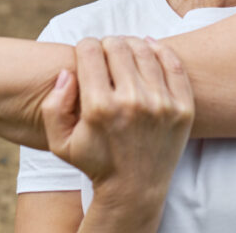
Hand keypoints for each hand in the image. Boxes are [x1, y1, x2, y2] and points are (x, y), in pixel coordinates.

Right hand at [41, 36, 194, 208]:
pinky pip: (173, 63)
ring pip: (144, 50)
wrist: (135, 189)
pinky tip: (149, 49)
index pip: (90, 51)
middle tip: (105, 53)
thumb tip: (66, 72)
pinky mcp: (182, 107)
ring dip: (131, 45)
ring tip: (125, 52)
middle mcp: (132, 102)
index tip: (86, 54)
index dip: (84, 47)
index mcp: (99, 107)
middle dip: (106, 44)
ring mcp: (161, 104)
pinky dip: (159, 50)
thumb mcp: (60, 142)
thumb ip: (53, 106)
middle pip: (117, 46)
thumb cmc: (94, 162)